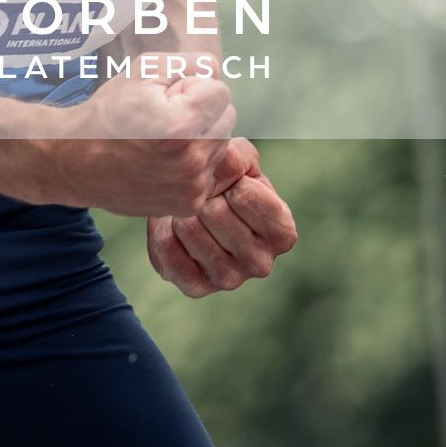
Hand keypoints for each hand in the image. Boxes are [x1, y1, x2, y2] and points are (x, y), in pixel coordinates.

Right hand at [37, 75, 236, 216]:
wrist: (79, 162)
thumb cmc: (109, 112)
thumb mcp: (143, 70)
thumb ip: (189, 63)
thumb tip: (217, 71)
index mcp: (183, 125)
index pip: (221, 91)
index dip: (193, 87)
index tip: (167, 97)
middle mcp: (193, 161)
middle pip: (226, 118)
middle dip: (201, 112)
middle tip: (164, 117)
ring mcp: (193, 188)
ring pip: (220, 145)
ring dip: (201, 136)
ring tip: (163, 139)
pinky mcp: (190, 205)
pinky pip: (210, 170)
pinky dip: (194, 161)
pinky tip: (165, 160)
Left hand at [146, 136, 296, 296]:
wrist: (193, 210)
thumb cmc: (226, 184)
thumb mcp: (240, 161)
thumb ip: (236, 157)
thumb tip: (222, 163)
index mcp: (282, 233)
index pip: (242, 195)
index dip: (225, 178)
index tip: (223, 182)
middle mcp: (261, 263)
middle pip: (214, 212)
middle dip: (201, 194)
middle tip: (201, 195)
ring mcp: (229, 280)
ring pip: (190, 229)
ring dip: (180, 210)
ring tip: (188, 210)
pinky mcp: (197, 289)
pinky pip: (167, 250)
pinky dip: (163, 230)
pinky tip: (174, 228)